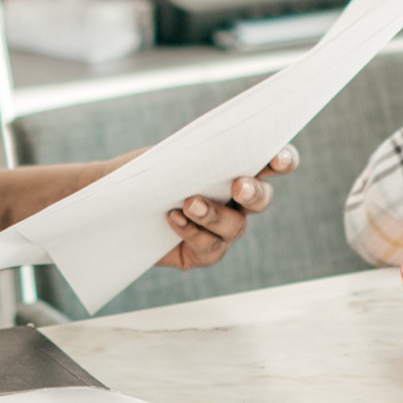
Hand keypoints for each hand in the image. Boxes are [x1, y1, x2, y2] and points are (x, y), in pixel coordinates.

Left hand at [158, 144, 299, 271]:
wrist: (118, 204)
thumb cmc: (148, 172)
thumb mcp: (170, 155)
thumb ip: (195, 153)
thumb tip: (211, 150)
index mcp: (236, 167)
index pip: (272, 162)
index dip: (284, 160)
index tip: (278, 160)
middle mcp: (237, 201)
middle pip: (262, 199)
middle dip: (254, 192)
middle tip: (239, 187)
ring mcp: (224, 229)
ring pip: (235, 226)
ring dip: (214, 214)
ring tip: (189, 204)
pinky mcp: (205, 252)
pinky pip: (210, 247)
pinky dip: (192, 232)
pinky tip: (173, 218)